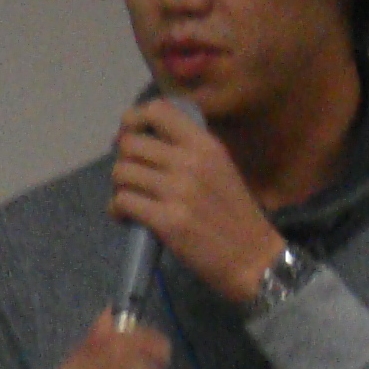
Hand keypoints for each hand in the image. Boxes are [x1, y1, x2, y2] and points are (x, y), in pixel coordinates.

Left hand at [110, 98, 285, 303]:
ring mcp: (178, 191)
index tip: (130, 138)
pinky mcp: (167, 221)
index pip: (157, 110)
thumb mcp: (219, 167)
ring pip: (120, 173)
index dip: (133, 121)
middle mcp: (191, 161)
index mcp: (205, 144)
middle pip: (129, 144)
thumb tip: (144, 140)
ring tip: (131, 201)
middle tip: (133, 179)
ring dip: (118, 188)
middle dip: (123, 162)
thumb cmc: (234, 213)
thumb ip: (188, 150)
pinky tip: (127, 218)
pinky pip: (122, 202)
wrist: (252, 257)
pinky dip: (116, 210)